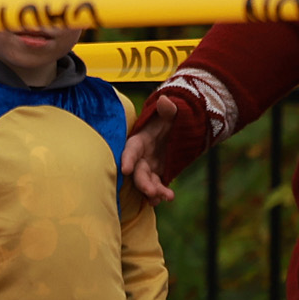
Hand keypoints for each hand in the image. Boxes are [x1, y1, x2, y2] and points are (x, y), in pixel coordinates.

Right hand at [123, 88, 210, 206]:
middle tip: (151, 192)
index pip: (131, 150)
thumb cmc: (169, 119)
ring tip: (165, 197)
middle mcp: (141, 155)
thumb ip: (168, 109)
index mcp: (140, 140)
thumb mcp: (171, 112)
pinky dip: (159, 193)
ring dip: (153, 191)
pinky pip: (156, 185)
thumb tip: (166, 101)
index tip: (124, 169)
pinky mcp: (157, 173)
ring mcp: (148, 166)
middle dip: (142, 182)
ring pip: (146, 181)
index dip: (127, 159)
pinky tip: (166, 198)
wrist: (175, 129)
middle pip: (137, 171)